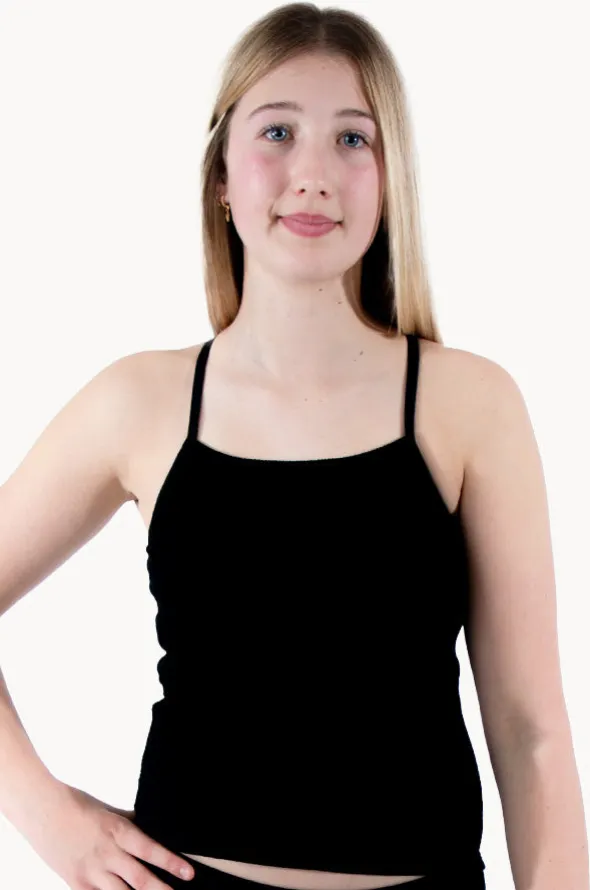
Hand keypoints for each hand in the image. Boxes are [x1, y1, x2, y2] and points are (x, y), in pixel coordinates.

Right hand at [25, 782, 193, 888]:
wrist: (41, 809)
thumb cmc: (75, 804)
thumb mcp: (107, 810)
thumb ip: (128, 822)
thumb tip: (148, 828)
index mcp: (118, 831)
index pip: (151, 850)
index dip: (171, 863)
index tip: (189, 873)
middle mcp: (107, 854)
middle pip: (140, 879)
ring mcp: (91, 871)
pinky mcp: (75, 883)